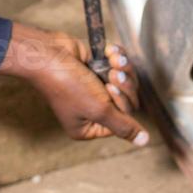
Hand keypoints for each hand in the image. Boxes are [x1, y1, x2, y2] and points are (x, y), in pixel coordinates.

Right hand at [0, 22, 148, 144]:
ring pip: (126, 80)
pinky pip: (120, 64)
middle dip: (124, 84)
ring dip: (123, 68)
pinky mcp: (97, 66)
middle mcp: (93, 107)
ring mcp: (96, 86)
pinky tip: (110, 51)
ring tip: (113, 60)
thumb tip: (143, 141)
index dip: (123, 103)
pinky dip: (118, 56)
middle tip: (112, 75)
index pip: (123, 120)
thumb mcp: (98, 110)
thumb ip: (123, 125)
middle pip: (128, 99)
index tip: (109, 91)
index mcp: (89, 125)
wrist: (49, 53)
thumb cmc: (67, 85)